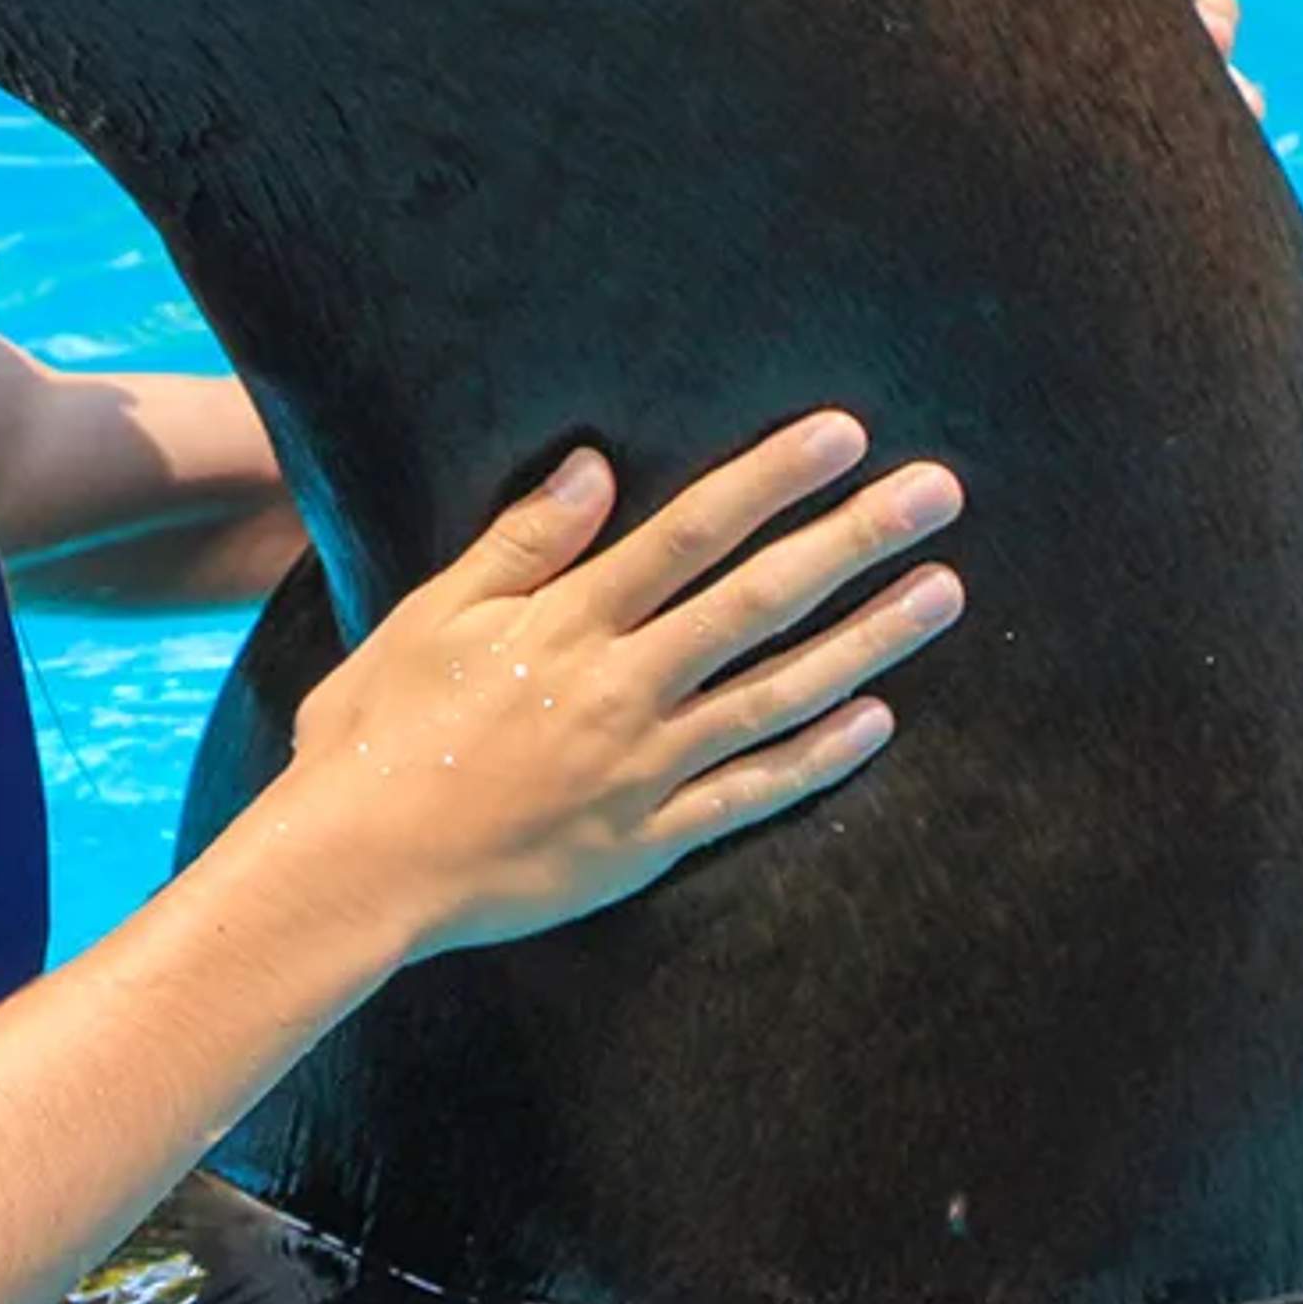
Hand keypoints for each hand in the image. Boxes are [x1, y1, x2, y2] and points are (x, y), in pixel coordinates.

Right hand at [284, 414, 962, 960]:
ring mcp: (646, 768)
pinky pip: (753, 793)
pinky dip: (817, 758)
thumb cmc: (377, 735)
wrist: (360, 869)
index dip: (770, 479)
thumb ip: (518, 546)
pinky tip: (878, 721)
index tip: (843, 434)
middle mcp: (622, 689)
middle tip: (937, 493)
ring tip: (942, 592)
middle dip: (853, 541)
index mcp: (565, 627)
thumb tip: (592, 468)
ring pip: (780, 693)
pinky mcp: (650, 838)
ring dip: (869, 639)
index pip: (688, 533)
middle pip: (758, 601)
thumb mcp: (428, 619)